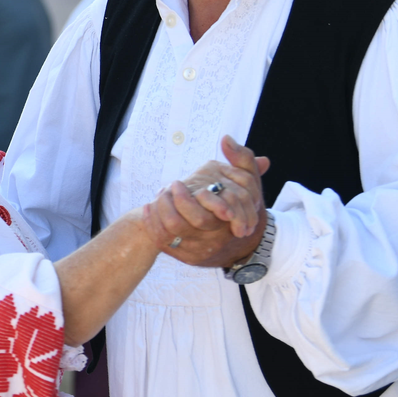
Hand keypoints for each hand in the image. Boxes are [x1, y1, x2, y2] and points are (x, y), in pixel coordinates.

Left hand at [141, 136, 270, 267]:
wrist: (242, 242)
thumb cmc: (244, 207)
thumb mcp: (249, 182)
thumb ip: (243, 159)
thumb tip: (226, 138)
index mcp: (226, 223)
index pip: (199, 216)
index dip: (181, 199)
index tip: (174, 183)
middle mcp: (211, 240)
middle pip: (177, 225)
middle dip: (165, 203)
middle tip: (164, 188)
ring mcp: (197, 251)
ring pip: (167, 233)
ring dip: (157, 212)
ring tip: (156, 196)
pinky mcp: (185, 257)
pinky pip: (162, 242)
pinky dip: (152, 224)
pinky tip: (148, 208)